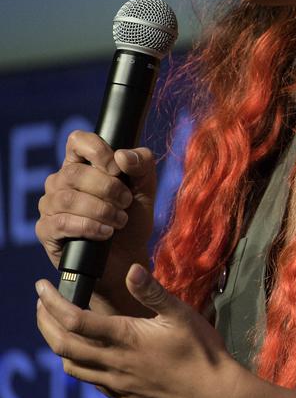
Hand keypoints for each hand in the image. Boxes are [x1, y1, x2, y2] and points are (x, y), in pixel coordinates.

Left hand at [35, 264, 244, 397]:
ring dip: (58, 345)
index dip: (53, 302)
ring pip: (72, 367)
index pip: (74, 320)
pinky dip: (81, 364)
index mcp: (126, 338)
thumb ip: (152, 292)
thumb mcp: (181, 314)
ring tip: (59, 327)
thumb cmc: (202, 350)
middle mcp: (114, 363)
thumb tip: (131, 269)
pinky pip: (92, 382)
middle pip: (62, 345)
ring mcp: (117, 384)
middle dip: (45, 323)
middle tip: (42, 304)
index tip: (42, 287)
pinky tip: (91, 355)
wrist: (214, 394)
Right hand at [36, 130, 158, 311]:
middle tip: (126, 203)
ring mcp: (50, 205)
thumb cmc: (133, 218)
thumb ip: (143, 165)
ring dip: (102, 210)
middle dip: (109, 188)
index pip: (78, 140)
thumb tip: (122, 156)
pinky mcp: (46, 230)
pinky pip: (63, 222)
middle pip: (76, 172)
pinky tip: (106, 232)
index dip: (98, 151)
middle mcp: (61, 181)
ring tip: (120, 220)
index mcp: (82, 164)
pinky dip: (90, 226)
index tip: (118, 170)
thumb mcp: (146, 188)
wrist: (127, 257)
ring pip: (68, 198)